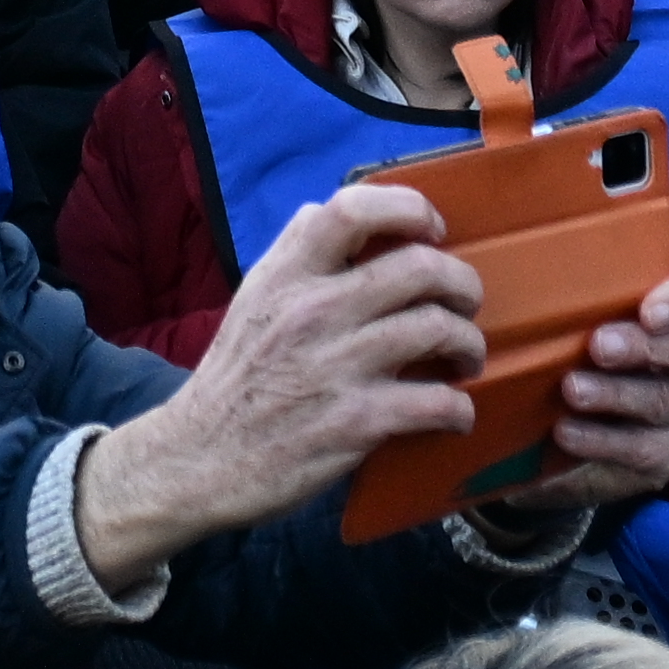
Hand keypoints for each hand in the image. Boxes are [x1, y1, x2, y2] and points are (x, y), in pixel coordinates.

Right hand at [77, 182, 493, 578]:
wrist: (199, 459)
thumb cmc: (234, 378)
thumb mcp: (252, 298)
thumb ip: (294, 255)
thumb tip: (333, 215)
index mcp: (287, 274)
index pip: (353, 208)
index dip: (410, 209)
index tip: (433, 229)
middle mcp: (314, 310)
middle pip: (420, 267)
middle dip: (462, 283)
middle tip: (465, 304)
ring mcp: (338, 366)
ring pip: (438, 329)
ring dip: (469, 343)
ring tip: (466, 359)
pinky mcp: (356, 423)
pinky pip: (437, 402)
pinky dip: (460, 408)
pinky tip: (455, 413)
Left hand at [473, 270, 668, 526]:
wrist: (573, 440)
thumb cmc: (578, 361)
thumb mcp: (576, 330)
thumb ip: (573, 310)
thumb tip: (516, 281)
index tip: (647, 312)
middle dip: (641, 347)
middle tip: (598, 346)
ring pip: (664, 402)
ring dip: (616, 394)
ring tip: (572, 390)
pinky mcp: (668, 457)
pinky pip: (643, 450)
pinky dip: (602, 441)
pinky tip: (566, 432)